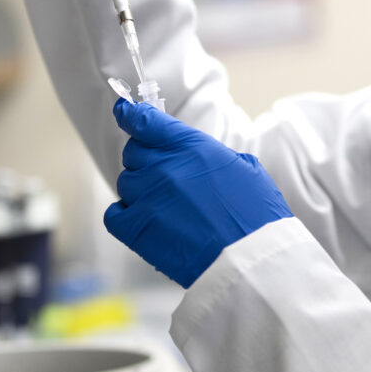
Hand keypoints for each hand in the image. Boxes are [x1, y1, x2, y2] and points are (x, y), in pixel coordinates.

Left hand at [104, 100, 292, 287]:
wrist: (251, 259)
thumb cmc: (257, 216)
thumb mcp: (245, 168)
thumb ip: (213, 155)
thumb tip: (199, 157)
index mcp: (192, 147)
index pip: (146, 120)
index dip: (131, 114)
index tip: (124, 112)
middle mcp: (165, 167)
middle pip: (134, 152)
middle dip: (146, 160)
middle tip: (163, 176)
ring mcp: (148, 198)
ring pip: (126, 182)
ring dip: (140, 190)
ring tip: (163, 206)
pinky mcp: (137, 229)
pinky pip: (113, 213)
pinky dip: (123, 215)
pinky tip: (141, 219)